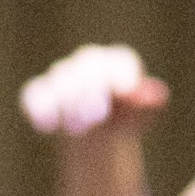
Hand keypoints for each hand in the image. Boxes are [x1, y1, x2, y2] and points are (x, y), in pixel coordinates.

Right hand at [20, 43, 168, 142]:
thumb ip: (148, 105)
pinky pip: (36, 95)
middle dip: (92, 89)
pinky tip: (46, 126)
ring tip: (77, 127)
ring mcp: (63, 75)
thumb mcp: (139, 116)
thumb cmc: (123, 119)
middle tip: (97, 114)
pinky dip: (40, 108)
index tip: (124, 90)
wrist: (96, 132)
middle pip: (89, 68)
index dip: (121, 75)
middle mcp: (89, 63)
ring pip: (62, 79)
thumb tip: (158, 96)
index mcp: (117, 64)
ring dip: (68, 101)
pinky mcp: (41, 92)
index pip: (120, 63)